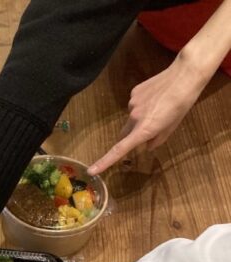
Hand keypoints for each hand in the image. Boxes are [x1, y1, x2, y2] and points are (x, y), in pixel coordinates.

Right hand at [87, 54, 205, 175]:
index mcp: (144, 129)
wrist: (184, 75)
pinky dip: (142, 105)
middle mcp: (134, 118)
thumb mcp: (172, 126)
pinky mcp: (134, 93)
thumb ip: (158, 139)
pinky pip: (135, 104)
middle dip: (131, 136)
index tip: (92, 170)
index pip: (119, 149)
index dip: (104, 162)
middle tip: (149, 129)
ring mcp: (132, 104)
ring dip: (140, 118)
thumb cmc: (182, 104)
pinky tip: (155, 97)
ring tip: (158, 107)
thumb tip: (148, 146)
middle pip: (125, 133)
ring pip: (131, 118)